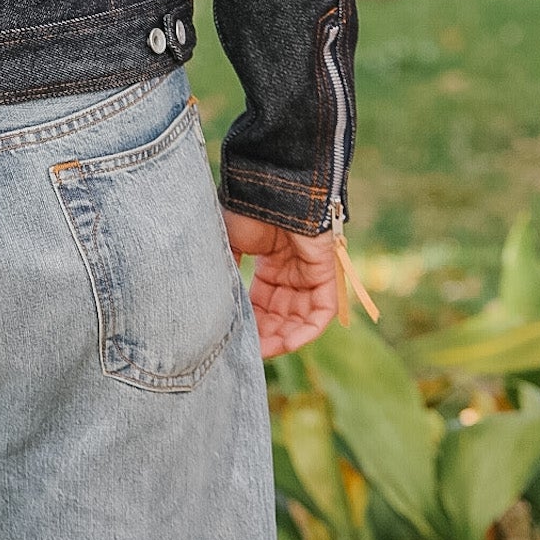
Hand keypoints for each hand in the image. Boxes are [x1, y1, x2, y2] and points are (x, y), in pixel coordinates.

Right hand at [223, 209, 338, 357]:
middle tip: (249, 352)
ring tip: (264, 351)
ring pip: (301, 318)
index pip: (262, 303)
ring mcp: (309, 273)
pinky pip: (322, 311)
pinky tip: (287, 343)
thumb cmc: (246, 210)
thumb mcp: (228, 244)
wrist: (269, 187)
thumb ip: (226, 274)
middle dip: (266, 335)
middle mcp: (291, 271)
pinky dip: (307, 331)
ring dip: (284, 338)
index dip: (251, 324)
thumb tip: (214, 304)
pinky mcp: (326, 273)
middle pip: (281, 315)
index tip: (235, 340)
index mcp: (269, 263)